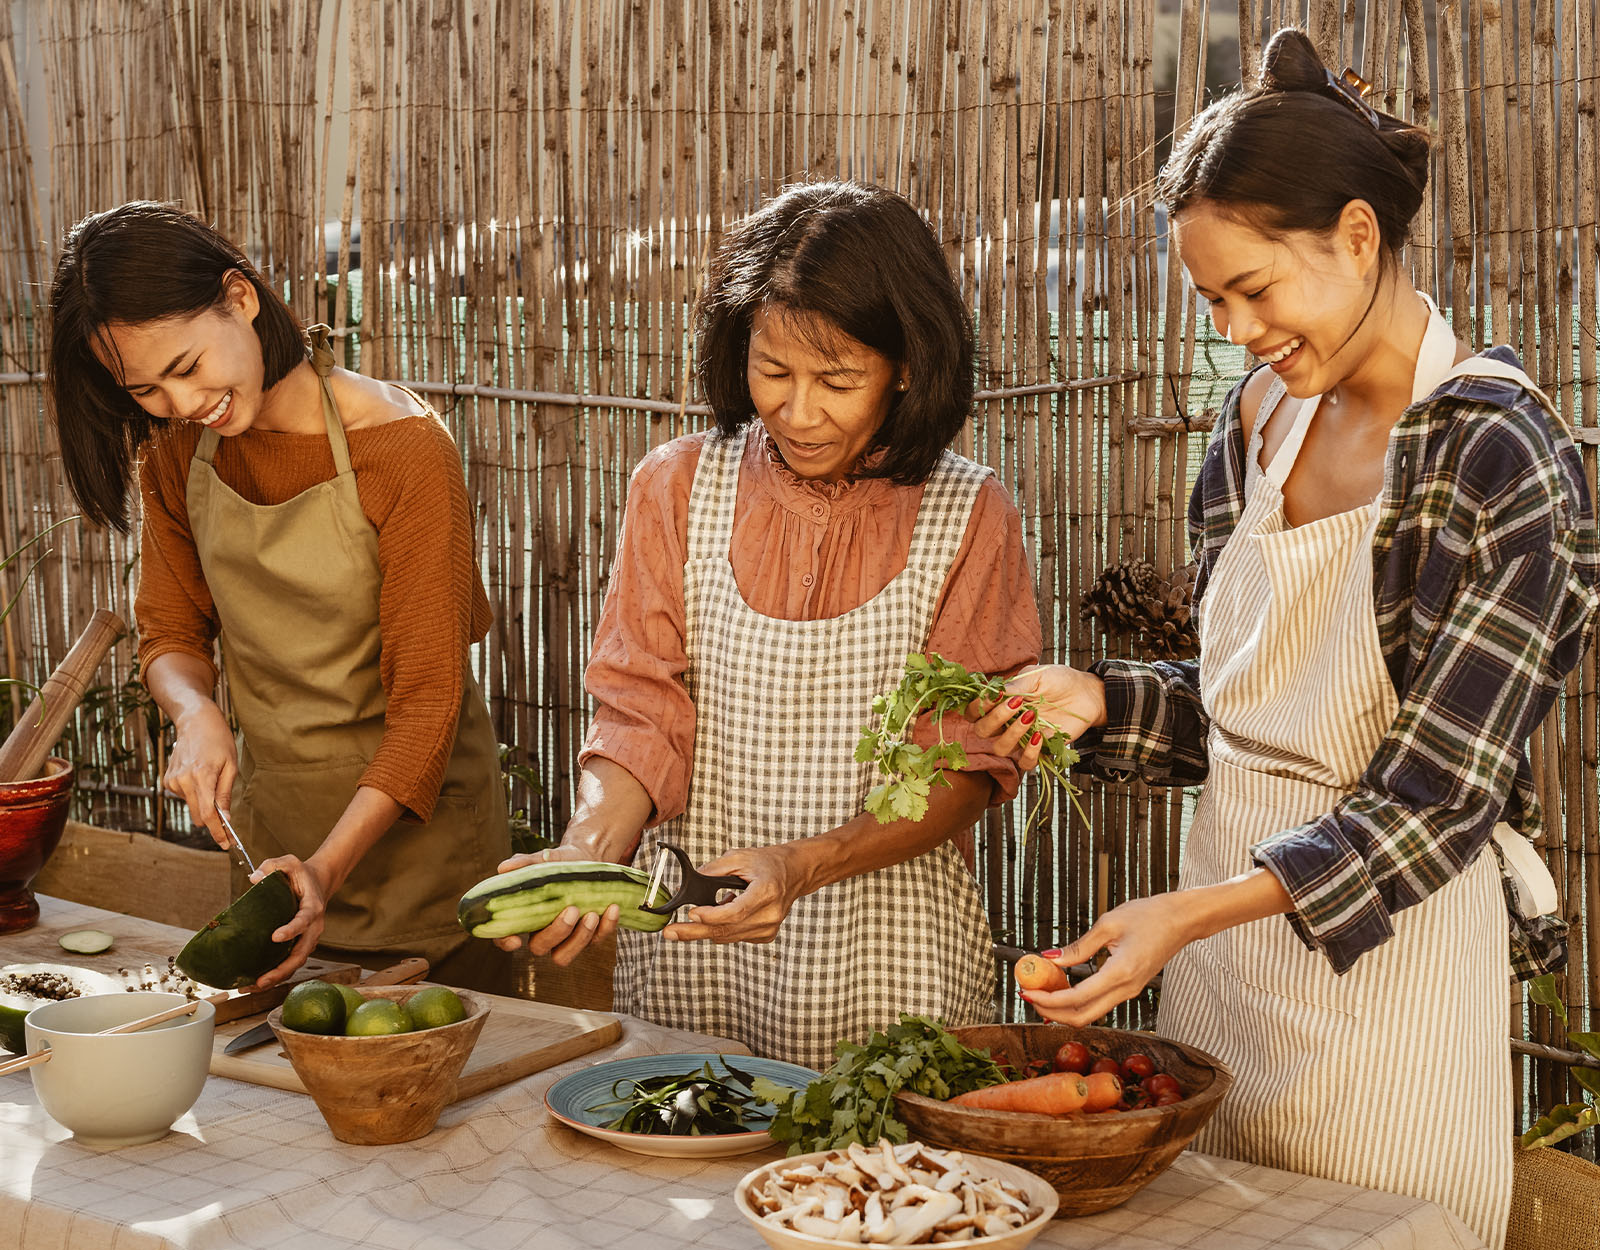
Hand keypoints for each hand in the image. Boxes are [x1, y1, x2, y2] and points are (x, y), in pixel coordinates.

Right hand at [163, 702, 239, 847]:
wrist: (195, 722)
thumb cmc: (218, 741)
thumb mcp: (230, 765)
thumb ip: (225, 794)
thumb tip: (225, 818)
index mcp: (202, 777)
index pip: (208, 813)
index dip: (217, 831)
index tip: (226, 843)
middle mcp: (183, 781)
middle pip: (198, 815)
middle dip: (213, 823)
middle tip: (227, 830)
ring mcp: (173, 781)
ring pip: (193, 806)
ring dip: (204, 803)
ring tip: (211, 779)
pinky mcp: (168, 780)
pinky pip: (185, 797)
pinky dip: (195, 793)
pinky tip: (199, 775)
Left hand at [246, 854, 332, 988]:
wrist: (318, 882)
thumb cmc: (300, 873)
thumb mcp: (289, 862)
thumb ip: (272, 866)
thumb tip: (254, 878)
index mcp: (313, 907)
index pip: (304, 920)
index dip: (292, 930)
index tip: (275, 937)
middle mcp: (313, 927)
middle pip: (301, 954)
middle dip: (281, 969)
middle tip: (261, 980)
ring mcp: (307, 939)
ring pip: (295, 963)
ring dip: (276, 978)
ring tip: (251, 987)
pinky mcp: (299, 945)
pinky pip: (289, 963)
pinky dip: (274, 975)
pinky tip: (253, 983)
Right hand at [488, 845, 621, 962]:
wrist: (588, 859)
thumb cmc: (559, 863)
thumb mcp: (543, 860)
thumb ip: (525, 864)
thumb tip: (504, 868)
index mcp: (524, 916)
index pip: (503, 936)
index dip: (504, 942)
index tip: (516, 940)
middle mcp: (542, 932)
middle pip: (539, 948)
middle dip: (556, 933)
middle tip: (571, 910)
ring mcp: (566, 938)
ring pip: (564, 956)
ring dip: (580, 938)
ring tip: (592, 913)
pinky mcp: (589, 936)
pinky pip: (596, 941)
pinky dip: (606, 927)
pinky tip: (612, 908)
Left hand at [663, 843, 804, 944]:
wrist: (794, 872)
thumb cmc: (769, 863)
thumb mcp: (739, 856)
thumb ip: (713, 869)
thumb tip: (690, 882)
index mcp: (767, 891)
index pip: (736, 912)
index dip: (711, 916)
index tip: (691, 914)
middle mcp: (770, 914)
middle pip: (727, 930)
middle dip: (694, 932)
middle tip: (670, 933)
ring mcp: (769, 928)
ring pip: (728, 936)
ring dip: (707, 927)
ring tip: (699, 912)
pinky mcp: (766, 935)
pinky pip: (735, 936)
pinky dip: (723, 927)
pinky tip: (724, 911)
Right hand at [964, 665, 1106, 767]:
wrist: (1086, 693)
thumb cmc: (1057, 680)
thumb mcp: (1035, 676)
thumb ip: (1013, 686)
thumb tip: (992, 694)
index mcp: (998, 703)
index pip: (972, 712)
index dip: (975, 707)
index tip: (994, 696)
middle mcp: (1004, 723)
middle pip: (981, 732)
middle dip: (994, 719)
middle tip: (1016, 704)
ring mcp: (1020, 739)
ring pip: (1000, 748)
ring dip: (1011, 734)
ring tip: (1031, 717)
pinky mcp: (1039, 750)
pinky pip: (1025, 762)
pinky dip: (1030, 752)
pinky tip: (1040, 736)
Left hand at [1018, 893, 1193, 1025]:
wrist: (1181, 920)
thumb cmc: (1148, 916)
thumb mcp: (1108, 924)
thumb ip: (1079, 946)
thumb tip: (1050, 959)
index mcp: (1120, 973)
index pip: (1077, 998)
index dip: (1048, 1000)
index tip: (1026, 992)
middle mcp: (1126, 989)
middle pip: (1083, 1017)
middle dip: (1052, 1012)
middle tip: (1029, 997)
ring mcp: (1130, 992)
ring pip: (1091, 1014)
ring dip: (1064, 1009)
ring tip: (1041, 992)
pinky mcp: (1130, 989)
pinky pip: (1100, 1004)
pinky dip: (1077, 1002)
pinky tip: (1062, 988)